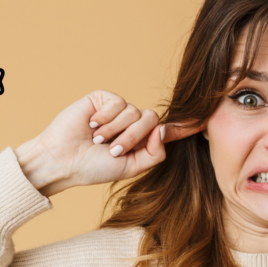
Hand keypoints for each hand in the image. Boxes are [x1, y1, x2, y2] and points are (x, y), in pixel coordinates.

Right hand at [15, 90, 204, 196]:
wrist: (63, 160)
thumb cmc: (93, 168)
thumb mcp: (130, 167)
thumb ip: (154, 153)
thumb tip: (163, 130)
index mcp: (141, 141)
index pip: (166, 131)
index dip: (184, 127)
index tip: (203, 123)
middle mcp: (132, 123)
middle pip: (151, 120)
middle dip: (132, 138)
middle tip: (112, 150)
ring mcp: (118, 110)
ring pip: (135, 113)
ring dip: (115, 131)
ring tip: (96, 141)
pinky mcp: (103, 99)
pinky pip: (119, 103)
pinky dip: (106, 118)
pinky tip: (91, 125)